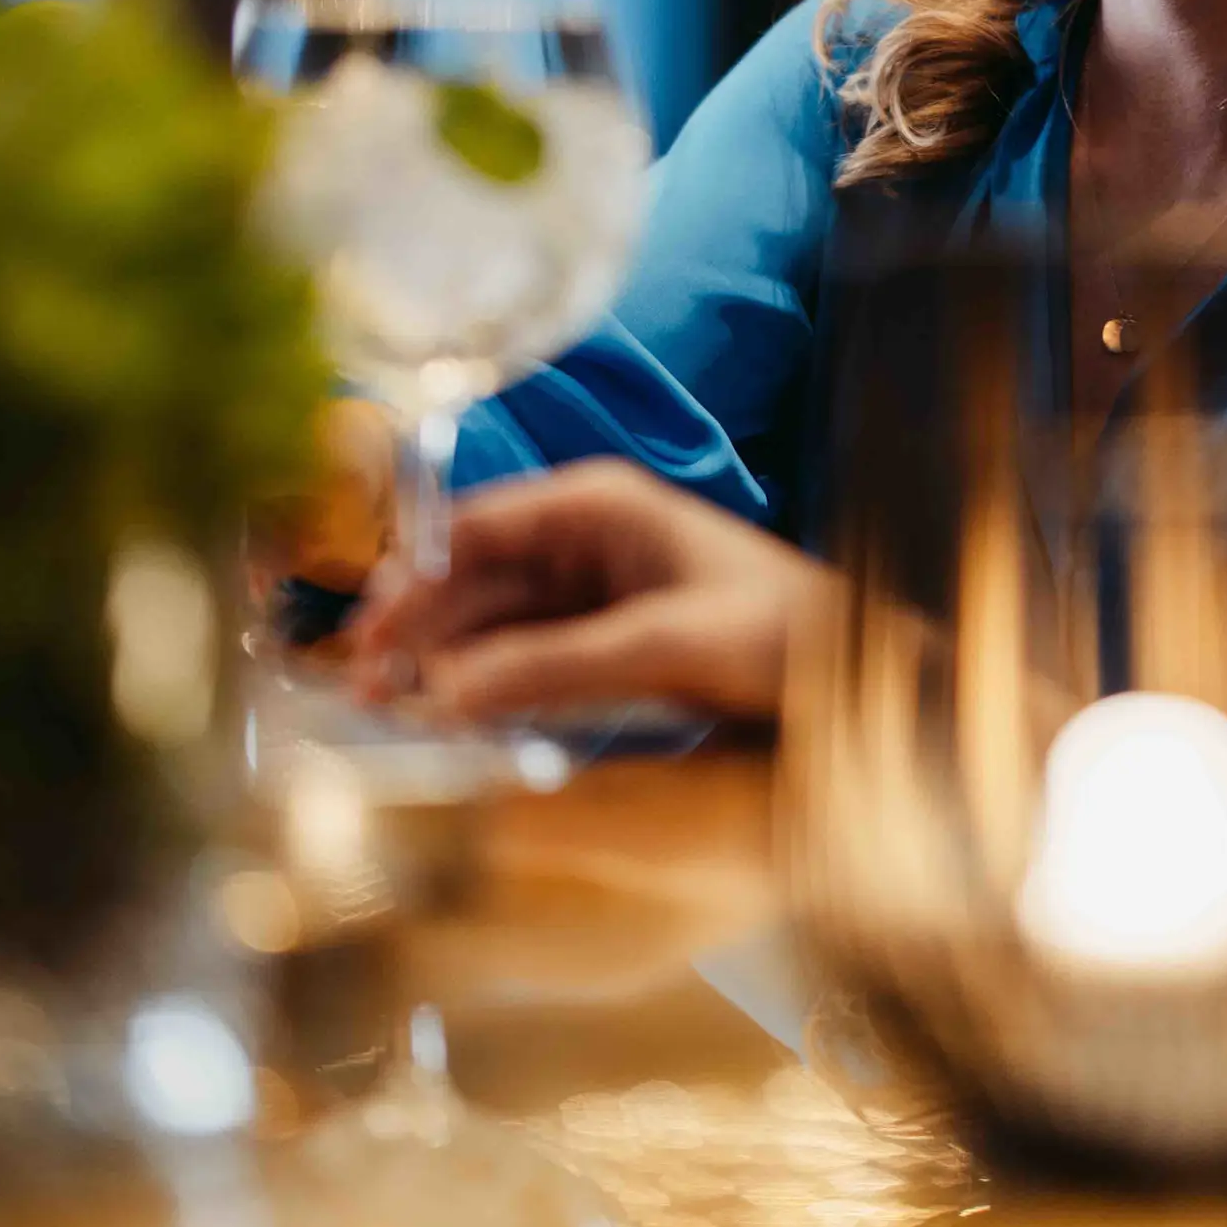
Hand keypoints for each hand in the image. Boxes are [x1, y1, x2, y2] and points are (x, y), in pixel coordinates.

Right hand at [350, 459, 829, 721]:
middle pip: (471, 579)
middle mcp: (583, 538)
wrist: (860, 676)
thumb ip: (555, 666)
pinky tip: (450, 721)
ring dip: (442, 664)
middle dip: (417, 631)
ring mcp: (590, 591)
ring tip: (392, 716)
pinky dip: (485, 686)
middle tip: (365, 694)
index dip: (411, 580)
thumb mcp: (667, 646)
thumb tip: (446, 694)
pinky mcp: (601, 641)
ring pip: (490, 624)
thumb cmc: (782, 635)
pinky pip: (523, 658)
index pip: (475, 529)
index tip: (366, 635)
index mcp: (597, 506)